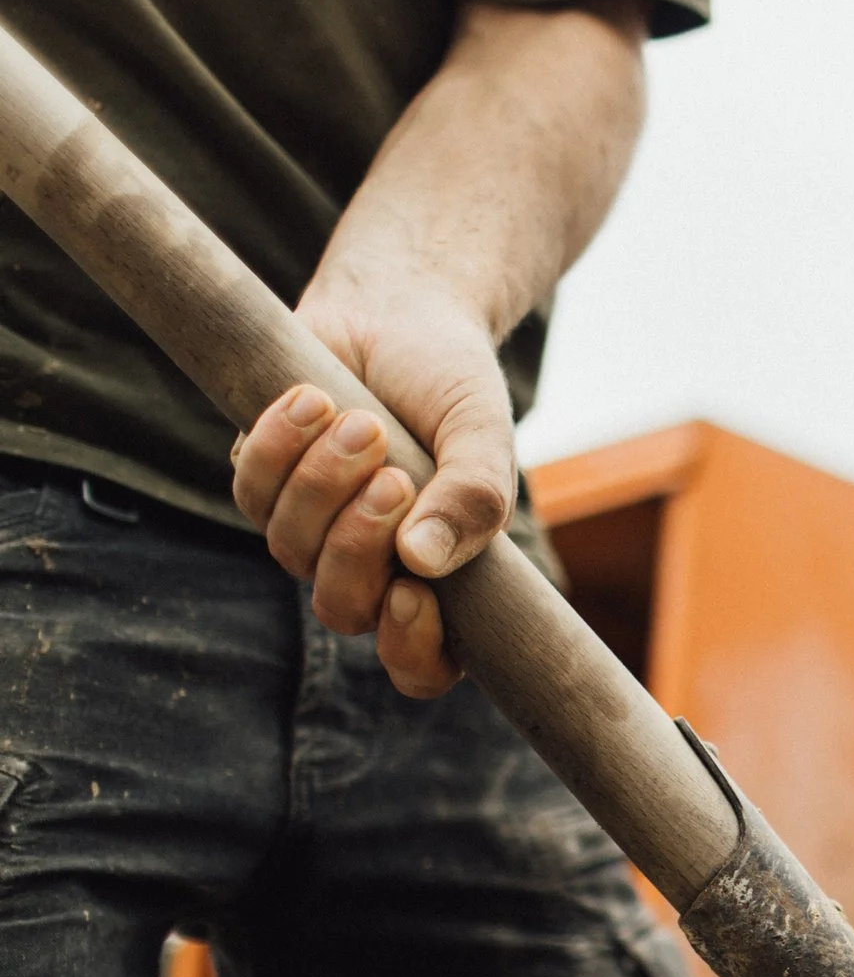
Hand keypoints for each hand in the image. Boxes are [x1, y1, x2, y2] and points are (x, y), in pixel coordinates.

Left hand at [231, 284, 515, 697]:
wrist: (399, 311)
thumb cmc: (451, 384)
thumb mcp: (481, 434)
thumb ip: (475, 497)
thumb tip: (425, 562)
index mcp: (439, 577)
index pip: (421, 665)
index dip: (410, 651)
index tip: (412, 595)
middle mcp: (372, 568)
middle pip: (342, 607)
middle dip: (358, 545)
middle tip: (392, 475)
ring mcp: (310, 531)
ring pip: (292, 549)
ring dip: (322, 484)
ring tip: (362, 421)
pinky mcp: (261, 482)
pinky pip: (250, 489)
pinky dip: (278, 445)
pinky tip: (313, 398)